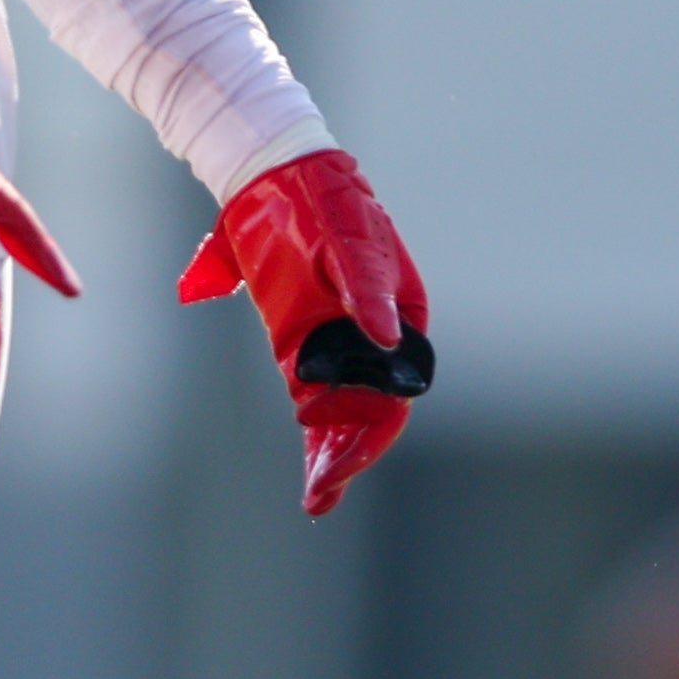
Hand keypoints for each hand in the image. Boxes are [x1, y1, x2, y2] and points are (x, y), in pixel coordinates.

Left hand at [179, 147, 433, 515]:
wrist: (279, 180)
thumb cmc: (329, 206)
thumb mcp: (350, 244)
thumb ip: (366, 290)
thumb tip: (386, 336)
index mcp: (400, 317)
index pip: (395, 386)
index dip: (374, 425)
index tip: (349, 454)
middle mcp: (373, 341)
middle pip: (369, 410)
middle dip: (349, 453)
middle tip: (323, 490)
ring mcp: (335, 346)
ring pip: (341, 414)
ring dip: (332, 456)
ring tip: (319, 498)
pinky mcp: (299, 346)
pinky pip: (313, 401)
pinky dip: (315, 436)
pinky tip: (313, 474)